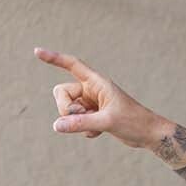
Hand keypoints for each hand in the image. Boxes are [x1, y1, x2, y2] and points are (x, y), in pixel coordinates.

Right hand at [34, 47, 166, 148]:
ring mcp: (91, 103)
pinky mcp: (92, 115)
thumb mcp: (106, 122)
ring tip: (97, 125)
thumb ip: (80, 123)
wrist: (148, 134)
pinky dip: (84, 129)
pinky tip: (100, 132)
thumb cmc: (133, 122)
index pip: (72, 65)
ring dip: (76, 121)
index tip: (36, 51)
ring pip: (67, 110)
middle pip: (61, 93)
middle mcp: (91, 90)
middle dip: (66, 108)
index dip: (54, 58)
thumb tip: (56, 125)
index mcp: (97, 82)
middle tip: (83, 116)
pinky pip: (75, 122)